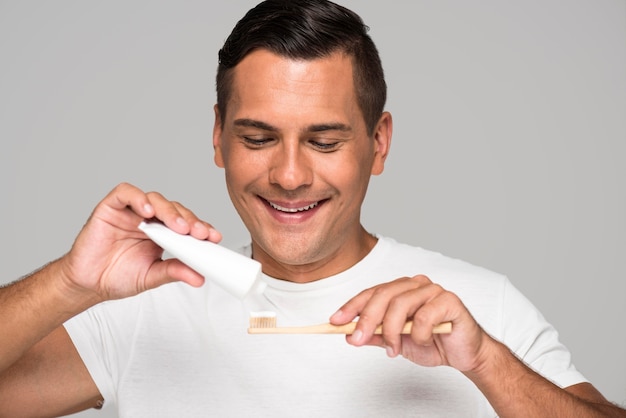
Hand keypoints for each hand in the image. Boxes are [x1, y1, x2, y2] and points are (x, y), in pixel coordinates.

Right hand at [58, 182, 221, 301]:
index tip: (214, 238)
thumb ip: (173, 272)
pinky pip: (126, 193)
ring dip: (169, 210)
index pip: (187, 224)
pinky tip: (146, 212)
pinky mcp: (111, 207)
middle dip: (189, 220)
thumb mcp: (152, 276)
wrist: (86, 283)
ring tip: (177, 226)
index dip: (201, 228)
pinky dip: (138, 198)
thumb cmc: (117, 277)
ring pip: (155, 199)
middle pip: (174, 210)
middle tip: (198, 233)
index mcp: (163, 234)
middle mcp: (150, 219)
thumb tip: (199, 277)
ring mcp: (131, 211)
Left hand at [330, 275, 492, 372]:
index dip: (352, 306)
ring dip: (393, 331)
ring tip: (394, 351)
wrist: (464, 354)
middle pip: (383, 295)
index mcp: (401, 289)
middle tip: (356, 339)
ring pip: (401, 304)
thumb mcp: (396, 342)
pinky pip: (425, 316)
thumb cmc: (433, 342)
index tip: (335, 321)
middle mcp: (415, 285)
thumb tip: (349, 334)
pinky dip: (420, 333)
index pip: (371, 293)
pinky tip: (425, 341)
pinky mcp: (450, 300)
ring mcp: (433, 290)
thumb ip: (376, 336)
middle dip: (366, 320)